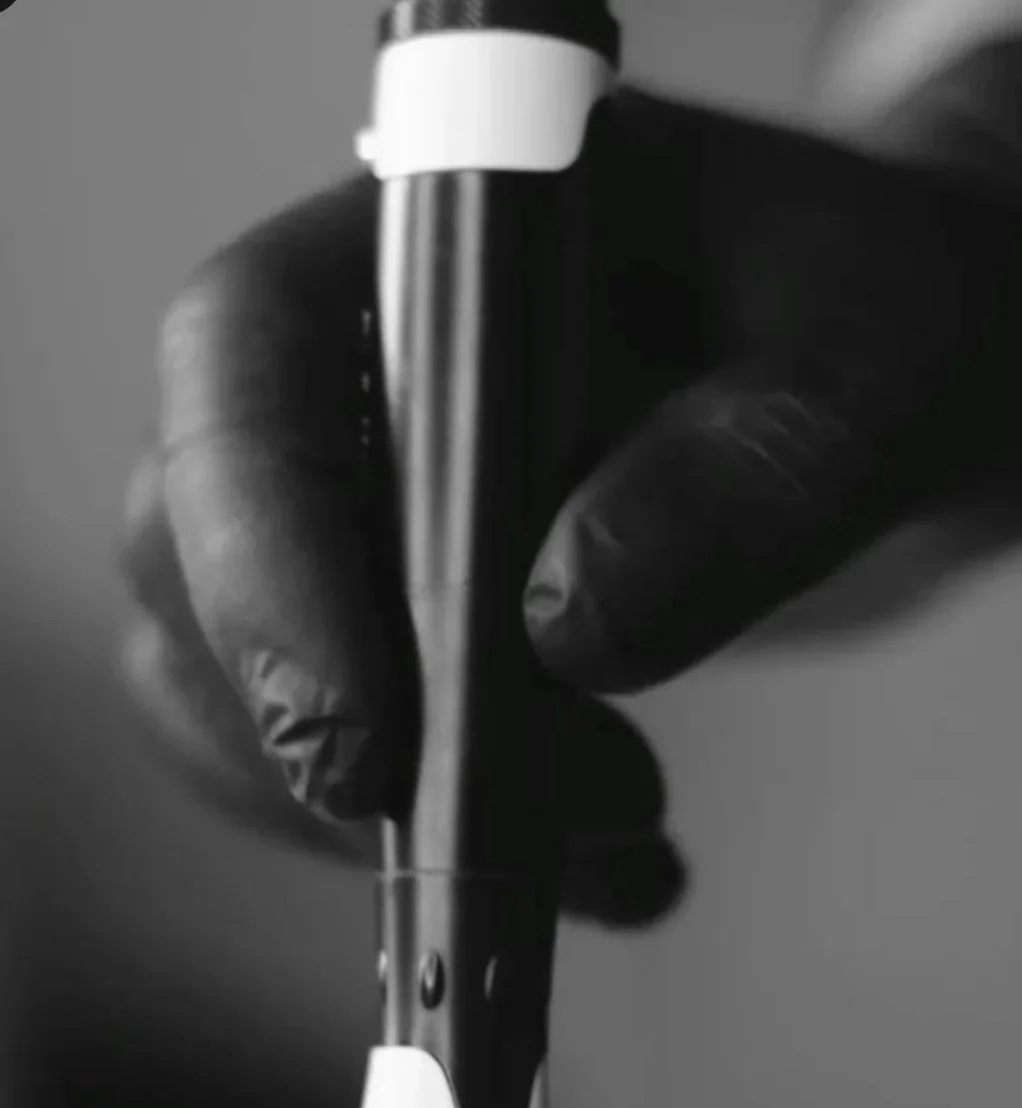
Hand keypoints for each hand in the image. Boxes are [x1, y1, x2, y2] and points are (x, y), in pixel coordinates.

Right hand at [119, 43, 1021, 920]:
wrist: (859, 389)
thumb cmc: (857, 329)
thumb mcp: (869, 371)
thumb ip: (748, 475)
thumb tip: (565, 624)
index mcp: (438, 233)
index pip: (245, 358)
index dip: (259, 556)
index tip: (360, 743)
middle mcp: (350, 364)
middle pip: (201, 553)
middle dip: (360, 729)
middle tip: (580, 810)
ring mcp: (344, 501)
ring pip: (244, 692)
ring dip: (402, 818)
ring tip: (620, 847)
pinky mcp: (377, 622)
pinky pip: (333, 765)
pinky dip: (446, 848)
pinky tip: (604, 868)